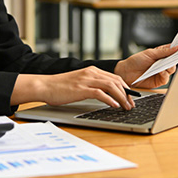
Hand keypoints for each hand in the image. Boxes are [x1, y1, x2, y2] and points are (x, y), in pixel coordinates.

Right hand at [12, 66, 134, 109]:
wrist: (45, 86)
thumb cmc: (60, 87)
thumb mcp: (80, 83)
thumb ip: (92, 85)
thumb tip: (106, 95)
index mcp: (92, 71)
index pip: (115, 77)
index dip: (126, 88)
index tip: (131, 98)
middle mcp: (91, 73)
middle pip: (116, 81)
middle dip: (127, 94)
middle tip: (131, 104)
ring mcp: (86, 80)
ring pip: (111, 86)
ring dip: (121, 97)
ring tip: (126, 107)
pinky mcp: (81, 89)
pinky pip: (100, 93)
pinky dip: (110, 99)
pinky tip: (114, 106)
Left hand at [114, 44, 177, 88]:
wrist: (126, 72)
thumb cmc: (135, 61)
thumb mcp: (149, 53)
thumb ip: (163, 51)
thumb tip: (175, 47)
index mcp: (160, 54)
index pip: (172, 51)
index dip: (177, 48)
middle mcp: (162, 63)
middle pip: (173, 61)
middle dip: (175, 58)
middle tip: (176, 55)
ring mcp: (161, 72)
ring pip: (171, 69)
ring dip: (170, 66)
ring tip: (165, 64)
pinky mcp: (158, 81)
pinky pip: (166, 78)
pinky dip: (164, 74)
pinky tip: (161, 71)